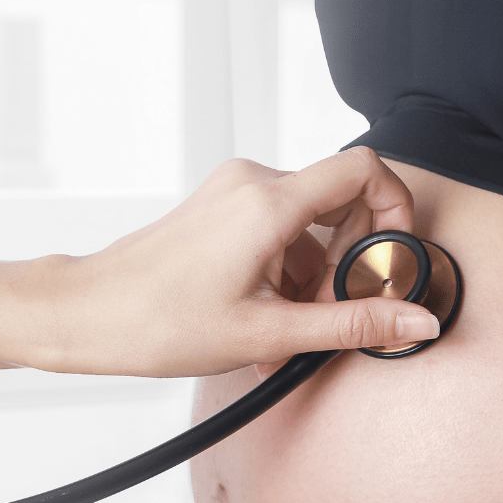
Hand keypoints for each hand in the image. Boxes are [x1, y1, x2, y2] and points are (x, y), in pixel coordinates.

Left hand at [37, 147, 440, 376]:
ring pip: (308, 226)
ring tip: (285, 330)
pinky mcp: (220, 211)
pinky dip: (285, 273)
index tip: (391, 258)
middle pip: (340, 203)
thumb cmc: (158, 322)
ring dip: (313, 279)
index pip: (365, 169)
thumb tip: (413, 321)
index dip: (396, 209)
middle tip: (327, 314)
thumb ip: (351, 324)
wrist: (89, 315)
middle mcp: (252, 184)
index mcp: (269, 203)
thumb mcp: (269, 332)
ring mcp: (232, 195)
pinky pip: (278, 231)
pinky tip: (265, 320)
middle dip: (347, 264)